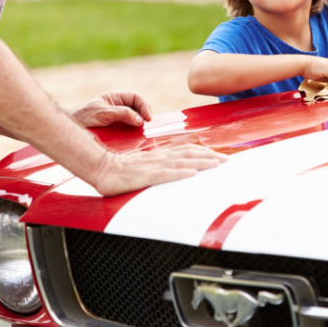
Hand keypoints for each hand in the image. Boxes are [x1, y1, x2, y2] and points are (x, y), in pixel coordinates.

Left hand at [74, 91, 152, 127]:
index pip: (135, 98)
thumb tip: (139, 120)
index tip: (147, 118)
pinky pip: (129, 130)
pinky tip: (135, 136)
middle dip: (143, 115)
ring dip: (139, 125)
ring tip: (142, 131)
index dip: (143, 106)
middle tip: (146, 125)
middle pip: (137, 108)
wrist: (71, 133)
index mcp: (114, 98)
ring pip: (135, 119)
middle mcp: (117, 107)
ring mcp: (117, 119)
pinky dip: (134, 132)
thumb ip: (122, 114)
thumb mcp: (103, 113)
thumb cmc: (84, 119)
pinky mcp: (116, 130)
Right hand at [90, 143, 227, 195]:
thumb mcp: (146, 166)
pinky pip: (164, 174)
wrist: (101, 168)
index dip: (204, 152)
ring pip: (181, 162)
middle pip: (188, 154)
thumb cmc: (123, 170)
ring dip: (200, 162)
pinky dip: (179, 173)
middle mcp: (159, 157)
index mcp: (160, 155)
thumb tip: (178, 168)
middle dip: (209, 157)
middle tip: (226, 161)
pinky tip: (190, 173)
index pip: (186, 150)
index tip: (219, 156)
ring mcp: (152, 166)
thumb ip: (161, 166)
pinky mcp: (144, 176)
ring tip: (216, 164)